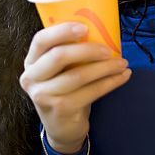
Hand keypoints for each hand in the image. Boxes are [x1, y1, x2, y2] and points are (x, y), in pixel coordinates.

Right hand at [19, 22, 130, 153]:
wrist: (62, 127)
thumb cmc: (65, 89)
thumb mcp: (61, 70)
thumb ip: (70, 51)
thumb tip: (102, 30)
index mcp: (32, 61)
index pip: (41, 40)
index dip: (62, 31)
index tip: (85, 28)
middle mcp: (32, 78)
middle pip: (59, 56)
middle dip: (88, 50)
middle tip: (109, 50)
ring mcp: (43, 95)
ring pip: (78, 75)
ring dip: (105, 68)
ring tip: (122, 63)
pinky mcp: (60, 109)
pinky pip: (90, 91)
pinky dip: (110, 82)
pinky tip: (123, 76)